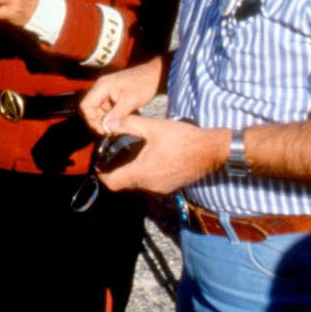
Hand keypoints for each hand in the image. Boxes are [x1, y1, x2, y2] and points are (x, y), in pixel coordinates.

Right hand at [78, 56, 163, 134]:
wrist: (155, 74)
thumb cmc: (144, 84)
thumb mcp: (131, 100)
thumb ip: (117, 114)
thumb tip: (105, 128)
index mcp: (102, 86)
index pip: (85, 105)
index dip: (91, 120)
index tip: (103, 130)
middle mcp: (101, 89)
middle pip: (89, 110)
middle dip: (97, 122)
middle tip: (110, 133)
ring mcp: (106, 93)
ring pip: (97, 111)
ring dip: (104, 122)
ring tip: (115, 130)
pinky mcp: (112, 97)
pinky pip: (105, 110)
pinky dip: (110, 119)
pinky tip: (118, 125)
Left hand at [95, 115, 228, 193]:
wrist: (211, 151)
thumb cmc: (182, 138)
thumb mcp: (153, 127)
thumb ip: (128, 124)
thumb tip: (109, 123)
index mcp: (142, 172)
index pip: (113, 183)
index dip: (102, 176)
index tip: (99, 166)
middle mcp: (150, 185)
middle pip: (124, 184)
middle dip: (116, 172)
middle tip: (113, 156)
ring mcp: (161, 187)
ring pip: (138, 184)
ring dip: (131, 173)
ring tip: (130, 155)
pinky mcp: (170, 186)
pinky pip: (151, 183)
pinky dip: (145, 174)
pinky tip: (148, 159)